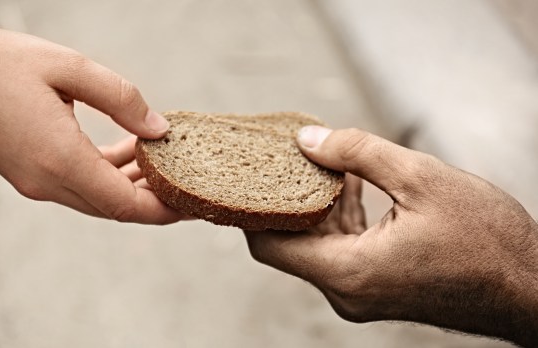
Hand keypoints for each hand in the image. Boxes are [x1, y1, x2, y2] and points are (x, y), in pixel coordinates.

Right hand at [0, 12, 182, 223]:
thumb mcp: (69, 68)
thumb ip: (122, 100)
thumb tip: (160, 130)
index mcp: (60, 161)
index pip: (126, 205)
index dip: (165, 208)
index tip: (194, 203)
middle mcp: (46, 183)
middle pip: (116, 207)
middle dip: (155, 198)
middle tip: (187, 180)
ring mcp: (33, 182)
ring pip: (97, 197)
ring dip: (131, 183)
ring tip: (160, 156)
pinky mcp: (25, 173)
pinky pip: (78, 184)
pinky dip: (107, 173)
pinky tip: (125, 149)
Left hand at [245, 126, 537, 345]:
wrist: (532, 289)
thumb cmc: (487, 241)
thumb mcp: (421, 179)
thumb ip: (357, 153)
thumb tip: (306, 139)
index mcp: (347, 271)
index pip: (267, 243)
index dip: (253, 205)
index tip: (254, 169)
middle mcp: (345, 290)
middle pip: (288, 241)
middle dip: (287, 195)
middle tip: (290, 152)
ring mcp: (360, 293)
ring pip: (316, 243)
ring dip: (317, 202)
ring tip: (327, 159)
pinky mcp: (376, 287)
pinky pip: (341, 248)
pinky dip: (341, 215)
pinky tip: (354, 182)